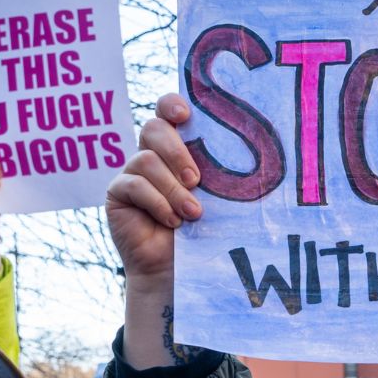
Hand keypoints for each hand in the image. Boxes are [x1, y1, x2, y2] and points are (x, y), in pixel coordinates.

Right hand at [107, 94, 204, 368]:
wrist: (180, 272)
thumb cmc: (207, 232)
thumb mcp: (218, 198)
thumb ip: (221, 172)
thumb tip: (260, 149)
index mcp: (177, 148)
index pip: (167, 111)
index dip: (172, 105)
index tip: (186, 115)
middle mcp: (151, 155)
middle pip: (153, 128)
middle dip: (176, 151)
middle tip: (197, 180)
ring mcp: (132, 173)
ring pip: (145, 159)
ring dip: (172, 188)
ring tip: (192, 214)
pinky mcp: (117, 194)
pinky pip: (131, 184)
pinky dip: (156, 202)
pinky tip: (172, 222)